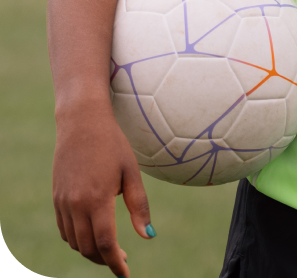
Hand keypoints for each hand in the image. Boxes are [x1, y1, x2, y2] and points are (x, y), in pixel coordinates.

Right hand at [53, 101, 153, 276]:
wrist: (81, 123)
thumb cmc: (113, 144)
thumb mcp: (132, 173)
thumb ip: (139, 206)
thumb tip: (149, 236)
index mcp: (97, 199)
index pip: (104, 243)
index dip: (115, 262)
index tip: (125, 274)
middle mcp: (75, 204)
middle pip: (87, 247)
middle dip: (104, 259)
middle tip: (122, 260)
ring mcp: (62, 202)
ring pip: (74, 242)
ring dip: (90, 251)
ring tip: (110, 249)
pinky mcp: (56, 198)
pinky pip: (65, 229)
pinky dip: (77, 239)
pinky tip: (92, 234)